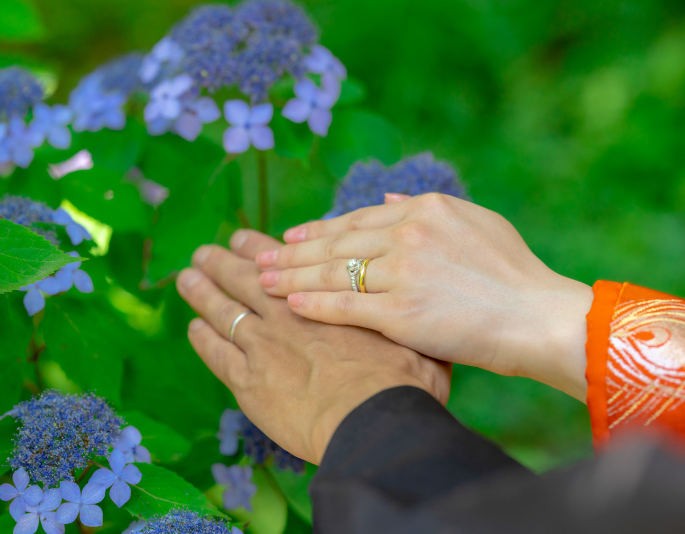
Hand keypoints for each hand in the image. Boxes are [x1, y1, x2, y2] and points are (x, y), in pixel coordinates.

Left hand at [176, 231, 450, 463]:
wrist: (375, 420)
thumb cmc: (402, 381)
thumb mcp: (412, 336)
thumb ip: (397, 313)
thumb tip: (408, 292)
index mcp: (322, 300)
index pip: (282, 264)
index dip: (261, 248)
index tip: (245, 238)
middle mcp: (287, 316)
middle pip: (245, 279)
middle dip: (222, 261)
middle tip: (205, 251)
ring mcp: (263, 347)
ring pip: (223, 310)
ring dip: (202, 291)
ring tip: (187, 277)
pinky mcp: (249, 382)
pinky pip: (217, 353)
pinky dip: (203, 338)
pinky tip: (193, 328)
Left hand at [253, 193, 593, 401]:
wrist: (539, 317)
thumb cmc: (514, 272)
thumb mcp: (477, 222)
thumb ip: (424, 207)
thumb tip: (383, 196)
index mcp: (425, 209)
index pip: (356, 220)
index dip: (318, 230)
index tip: (291, 237)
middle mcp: (408, 234)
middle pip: (336, 244)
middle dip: (294, 252)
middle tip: (261, 257)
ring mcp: (403, 273)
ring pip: (334, 273)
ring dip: (294, 277)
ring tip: (264, 280)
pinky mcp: (401, 313)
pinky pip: (346, 306)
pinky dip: (315, 304)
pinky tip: (291, 304)